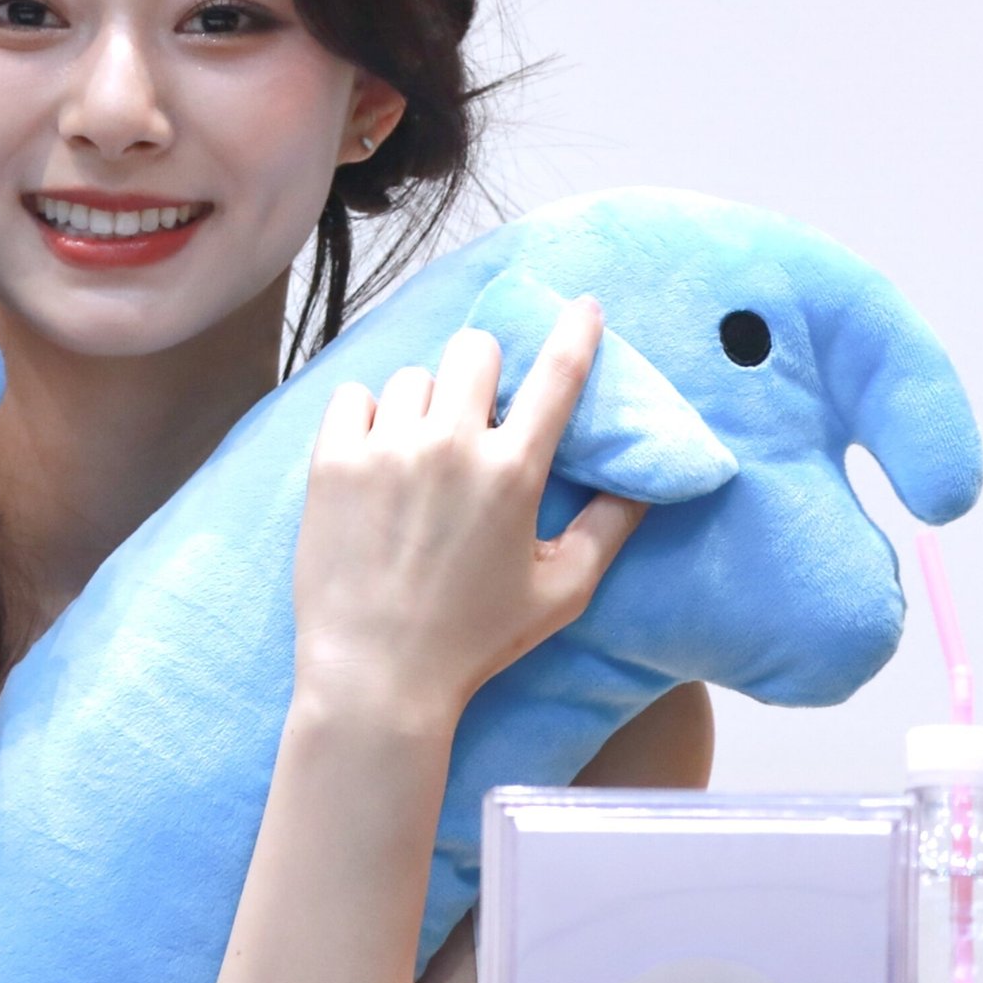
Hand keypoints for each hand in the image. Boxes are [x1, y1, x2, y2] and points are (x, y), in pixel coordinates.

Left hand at [291, 296, 646, 730]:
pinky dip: (367, 417)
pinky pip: (354, 396)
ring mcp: (386, 449)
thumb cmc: (474, 640)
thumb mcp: (562, 592)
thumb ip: (610, 528)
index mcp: (514, 473)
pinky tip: (375, 458)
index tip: (582, 305)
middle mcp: (452, 447)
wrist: (377, 677)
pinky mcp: (332, 462)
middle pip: (475, 351)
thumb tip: (649, 482)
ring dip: (424, 404)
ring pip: (413, 377)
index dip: (577, 332)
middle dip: (483, 374)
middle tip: (476, 415)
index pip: (557, 376)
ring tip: (420, 456)